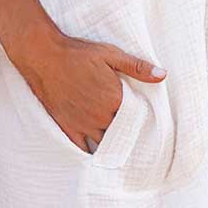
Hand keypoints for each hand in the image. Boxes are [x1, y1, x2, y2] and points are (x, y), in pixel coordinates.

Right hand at [12, 23, 166, 152]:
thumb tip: (163, 75)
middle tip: (130, 131)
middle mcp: (101, 116)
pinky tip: (96, 154)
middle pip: (121, 131)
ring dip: (110, 142)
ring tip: (116, 142)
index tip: (141, 117)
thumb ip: (137, 67)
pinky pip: (82, 148)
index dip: (138, 117)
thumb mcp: (111, 54)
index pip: (135, 117)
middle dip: (125, 130)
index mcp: (115, 99)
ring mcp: (83, 124)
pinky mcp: (67, 127)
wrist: (44, 56)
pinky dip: (90, 152)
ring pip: (104, 142)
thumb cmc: (78, 53)